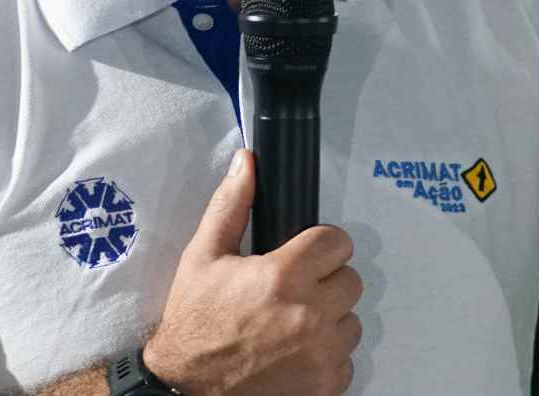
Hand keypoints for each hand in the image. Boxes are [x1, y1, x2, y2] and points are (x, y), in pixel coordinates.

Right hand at [144, 149, 361, 395]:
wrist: (187, 388)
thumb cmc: (194, 323)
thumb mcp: (202, 257)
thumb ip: (231, 206)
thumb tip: (246, 164)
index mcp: (283, 277)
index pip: (337, 242)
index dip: (319, 244)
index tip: (304, 254)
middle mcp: (309, 316)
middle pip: (351, 279)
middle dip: (325, 281)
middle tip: (292, 291)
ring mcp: (321, 355)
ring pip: (351, 320)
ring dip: (329, 319)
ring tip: (291, 324)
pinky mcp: (325, 386)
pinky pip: (346, 359)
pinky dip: (326, 356)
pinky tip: (294, 352)